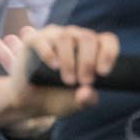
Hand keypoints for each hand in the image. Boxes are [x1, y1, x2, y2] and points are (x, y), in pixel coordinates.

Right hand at [0, 24, 119, 122]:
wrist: (31, 102)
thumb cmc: (59, 97)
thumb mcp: (77, 103)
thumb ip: (86, 100)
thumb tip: (87, 92)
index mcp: (90, 47)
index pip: (107, 40)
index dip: (109, 54)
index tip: (103, 73)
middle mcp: (73, 37)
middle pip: (87, 38)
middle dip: (88, 62)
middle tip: (84, 81)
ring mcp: (52, 36)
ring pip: (66, 37)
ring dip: (69, 61)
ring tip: (68, 80)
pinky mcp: (32, 40)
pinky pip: (41, 40)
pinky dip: (48, 53)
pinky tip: (53, 66)